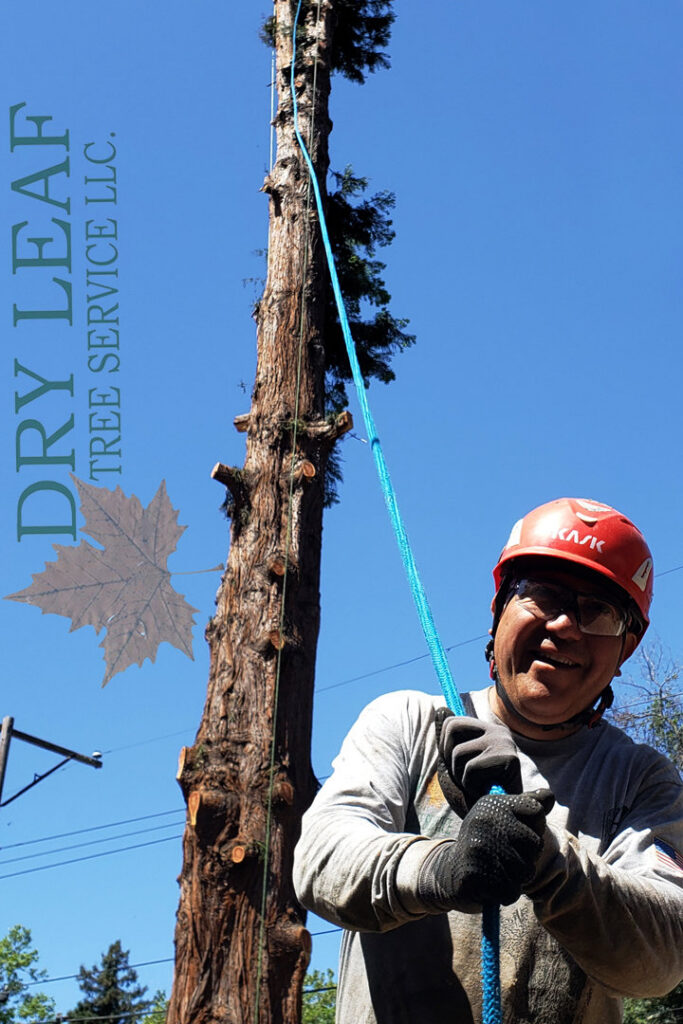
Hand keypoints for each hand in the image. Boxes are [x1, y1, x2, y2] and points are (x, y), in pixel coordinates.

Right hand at [417, 789, 554, 910]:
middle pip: (535, 843)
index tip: (517, 833)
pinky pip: (512, 891)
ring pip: (526, 870)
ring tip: (498, 870)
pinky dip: (506, 893)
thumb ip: (528, 805)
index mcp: (493, 803)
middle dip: (527, 856)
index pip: (537, 811)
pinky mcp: (474, 876)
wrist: (450, 871)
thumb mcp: (504, 818)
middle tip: (505, 856)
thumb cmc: (486, 842)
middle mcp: (484, 821)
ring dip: (517, 877)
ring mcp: (478, 848)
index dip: (534, 827)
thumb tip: (550, 795)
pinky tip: (492, 884)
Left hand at [435, 708, 522, 809]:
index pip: (450, 722)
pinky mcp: (510, 759)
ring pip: (458, 753)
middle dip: (450, 760)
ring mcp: (504, 743)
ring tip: (478, 786)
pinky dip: (472, 786)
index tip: (457, 766)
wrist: (499, 824)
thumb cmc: (475, 796)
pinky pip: (471, 769)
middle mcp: (498, 731)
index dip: (445, 747)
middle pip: (451, 729)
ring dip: (461, 777)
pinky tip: (486, 793)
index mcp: (486, 730)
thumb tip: (440, 708)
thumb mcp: (455, 765)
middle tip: (466, 778)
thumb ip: (448, 740)